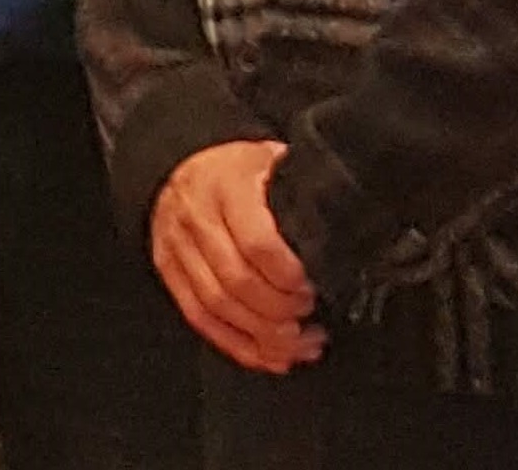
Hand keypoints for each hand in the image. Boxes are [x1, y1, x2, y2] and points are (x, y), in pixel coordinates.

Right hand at [150, 140, 323, 375]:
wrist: (179, 163)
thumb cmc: (238, 170)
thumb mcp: (272, 162)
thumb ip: (300, 190)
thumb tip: (349, 222)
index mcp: (226, 186)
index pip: (256, 242)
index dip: (288, 275)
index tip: (312, 287)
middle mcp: (196, 217)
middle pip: (236, 281)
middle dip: (279, 310)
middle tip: (309, 317)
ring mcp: (177, 247)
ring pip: (217, 306)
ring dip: (262, 336)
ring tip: (300, 344)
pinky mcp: (169, 271)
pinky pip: (200, 319)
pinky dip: (237, 345)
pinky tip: (269, 355)